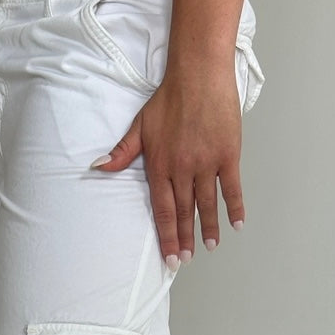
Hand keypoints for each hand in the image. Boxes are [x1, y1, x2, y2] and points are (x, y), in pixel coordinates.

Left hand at [90, 66, 245, 267]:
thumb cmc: (168, 99)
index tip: (170, 257)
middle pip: (183, 212)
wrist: (198, 74)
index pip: (161, 210)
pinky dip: (235, 207)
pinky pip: (231, 187)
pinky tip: (237, 225)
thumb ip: (121, 152)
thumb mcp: (139, 126)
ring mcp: (206, 163)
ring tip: (210, 247)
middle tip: (186, 260)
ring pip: (207, 204)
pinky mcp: (228, 154)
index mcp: (160, 165)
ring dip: (209, 228)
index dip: (166, 236)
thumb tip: (98, 167)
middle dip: (184, 239)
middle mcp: (182, 168)